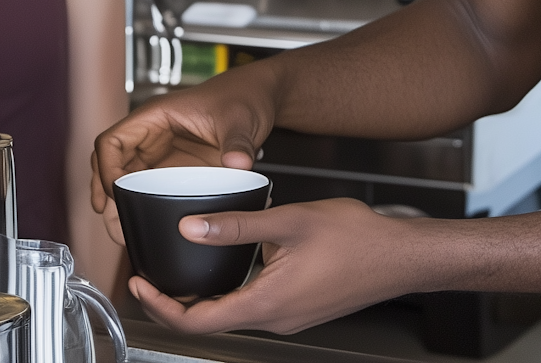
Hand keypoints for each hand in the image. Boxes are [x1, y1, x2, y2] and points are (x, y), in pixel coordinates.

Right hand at [90, 67, 278, 244]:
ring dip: (118, 205)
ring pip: (124, 179)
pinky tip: (142, 225)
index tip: (114, 195)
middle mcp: (152, 133)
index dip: (106, 169)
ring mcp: (161, 151)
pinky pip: (146, 186)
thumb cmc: (243, 96)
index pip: (112, 141)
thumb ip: (238, 143)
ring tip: (122, 233)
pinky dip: (138, 205)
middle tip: (115, 225)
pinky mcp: (173, 166)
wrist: (258, 97)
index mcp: (157, 116)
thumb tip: (238, 164)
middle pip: (110, 165)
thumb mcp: (240, 120)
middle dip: (106, 196)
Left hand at [129, 198, 436, 334]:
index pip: (197, 320)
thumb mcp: (289, 221)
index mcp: (266, 303)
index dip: (160, 305)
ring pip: (235, 313)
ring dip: (207, 295)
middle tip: (153, 274)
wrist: (402, 255)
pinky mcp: (302, 310)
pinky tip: (235, 264)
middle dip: (177, 299)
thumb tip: (190, 229)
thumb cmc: (357, 237)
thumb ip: (237, 227)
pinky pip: (258, 306)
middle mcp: (275, 319)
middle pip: (212, 320)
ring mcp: (290, 318)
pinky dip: (234, 291)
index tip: (138, 284)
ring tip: (186, 266)